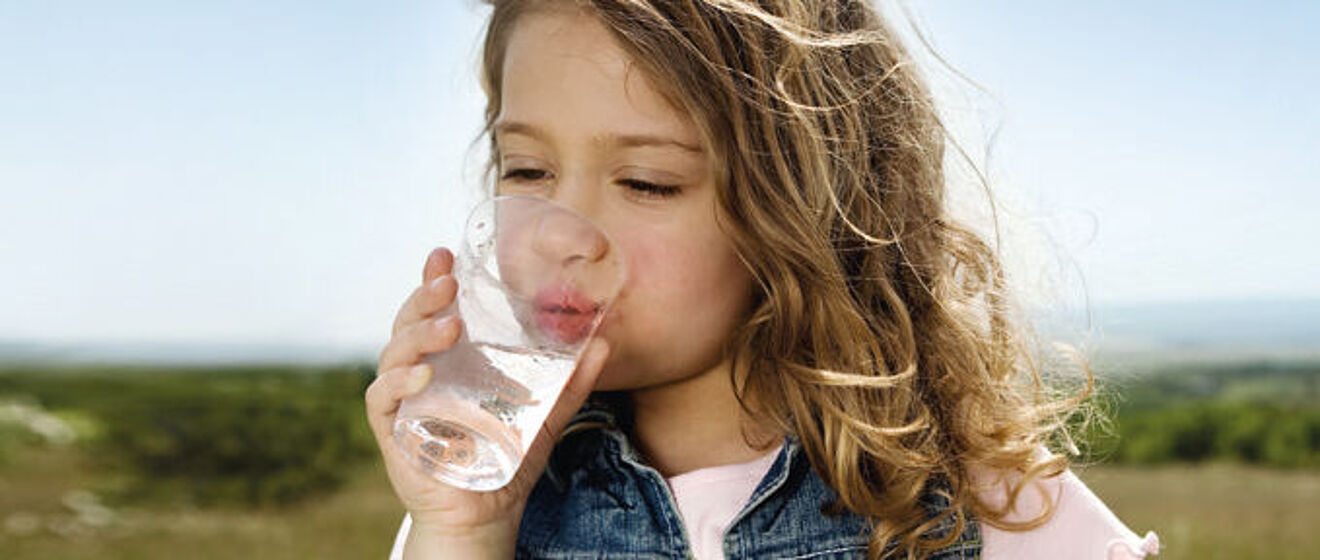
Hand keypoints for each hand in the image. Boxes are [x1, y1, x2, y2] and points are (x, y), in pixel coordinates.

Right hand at [364, 247, 610, 543]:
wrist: (486, 513)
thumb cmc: (507, 459)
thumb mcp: (546, 415)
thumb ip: (572, 382)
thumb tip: (605, 344)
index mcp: (450, 359)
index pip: (435, 309)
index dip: (434, 279)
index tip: (445, 254)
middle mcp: (419, 371)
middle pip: (409, 321)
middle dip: (424, 297)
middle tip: (448, 283)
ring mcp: (402, 399)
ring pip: (393, 353)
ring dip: (418, 335)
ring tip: (449, 327)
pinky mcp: (392, 430)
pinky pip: (383, 398)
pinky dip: (398, 383)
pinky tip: (422, 375)